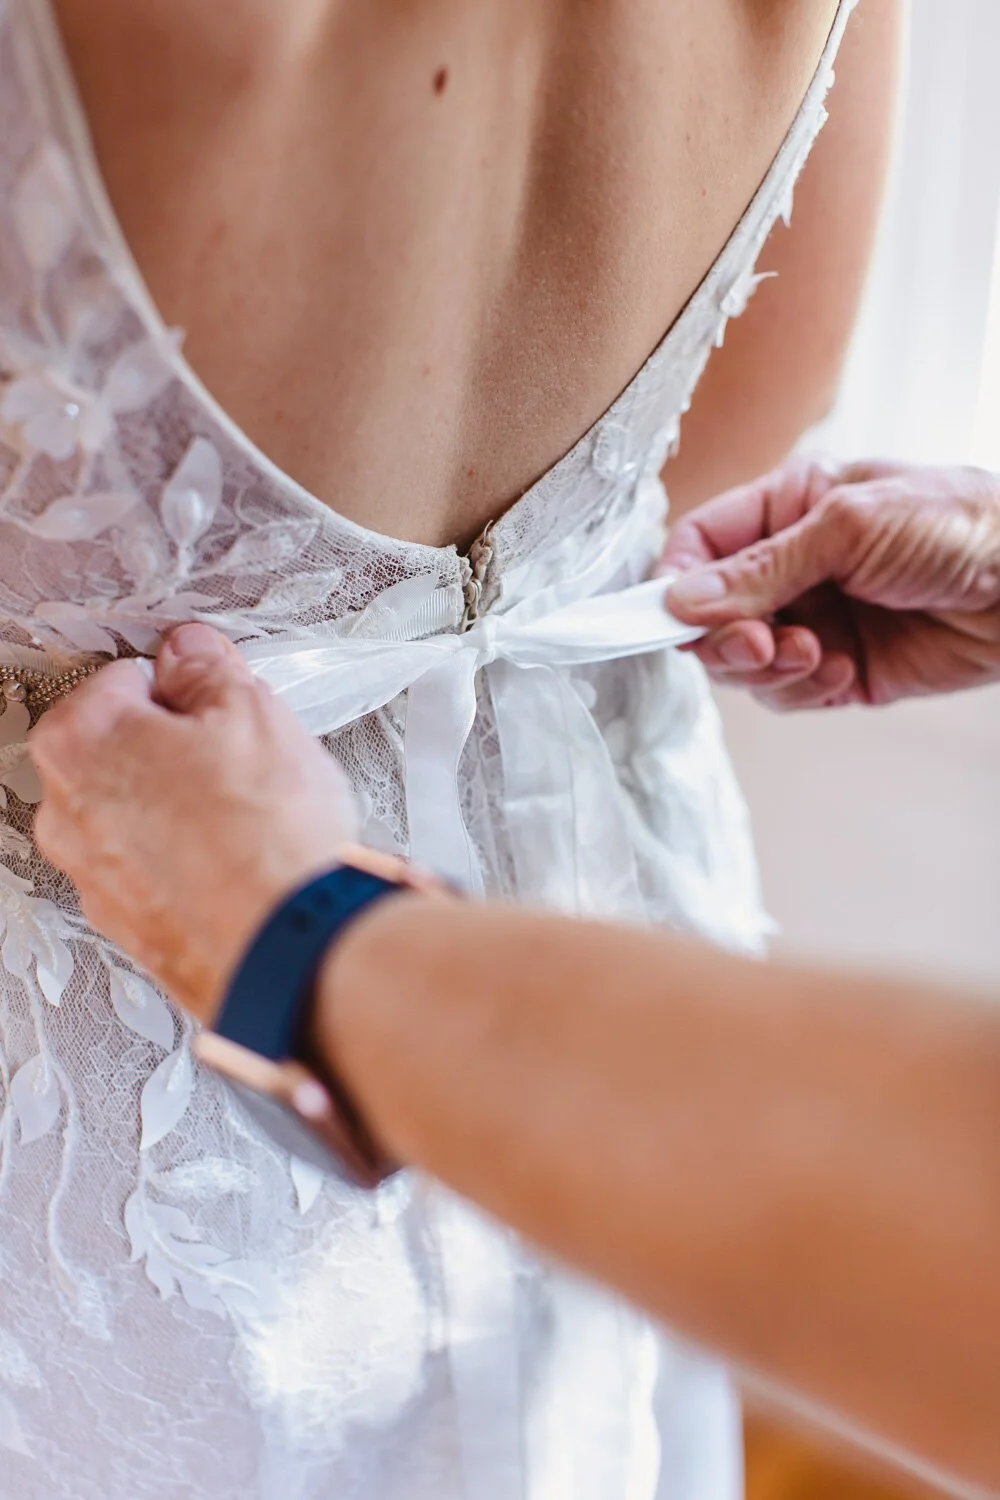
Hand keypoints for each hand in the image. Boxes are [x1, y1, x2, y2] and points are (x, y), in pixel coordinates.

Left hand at [32, 624, 358, 1023]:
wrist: (289, 945)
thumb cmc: (264, 837)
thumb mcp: (250, 711)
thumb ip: (207, 670)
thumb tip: (193, 657)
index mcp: (78, 744)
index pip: (124, 681)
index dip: (183, 686)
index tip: (216, 699)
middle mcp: (66, 815)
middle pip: (125, 751)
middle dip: (179, 748)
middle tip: (240, 755)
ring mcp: (95, 879)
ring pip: (141, 816)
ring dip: (187, 808)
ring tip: (252, 815)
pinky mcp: (132, 927)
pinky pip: (161, 871)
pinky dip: (195, 863)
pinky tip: (245, 860)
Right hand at [661, 457, 999, 709]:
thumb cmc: (955, 524)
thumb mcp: (847, 528)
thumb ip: (759, 570)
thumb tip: (679, 602)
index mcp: (785, 508)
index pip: (699, 546)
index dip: (676, 584)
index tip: (671, 619)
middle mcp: (791, 566)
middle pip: (710, 616)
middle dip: (725, 638)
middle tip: (759, 646)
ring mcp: (813, 620)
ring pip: (744, 662)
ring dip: (767, 669)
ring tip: (812, 655)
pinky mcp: (839, 670)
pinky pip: (787, 693)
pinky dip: (801, 690)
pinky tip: (838, 670)